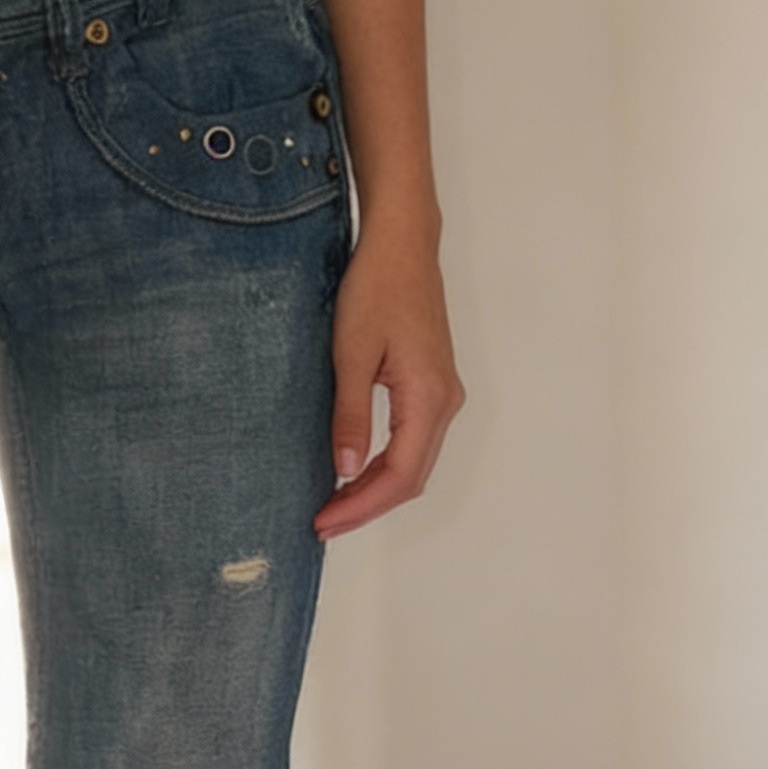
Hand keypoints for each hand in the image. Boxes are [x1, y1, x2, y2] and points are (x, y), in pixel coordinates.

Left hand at [314, 225, 464, 539]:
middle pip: (411, 478)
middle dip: (367, 506)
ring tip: (333, 506)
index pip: (399, 474)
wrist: (402, 245)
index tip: (324, 522)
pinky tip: (353, 473)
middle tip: (322, 523)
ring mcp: (442, 395)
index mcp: (428, 397)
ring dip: (375, 490)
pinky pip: (412, 444)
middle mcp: (444, 402)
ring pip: (413, 464)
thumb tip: (345, 469)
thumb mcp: (352, 354)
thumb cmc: (376, 288)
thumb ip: (350, 415)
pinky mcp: (431, 388)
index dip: (361, 506)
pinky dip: (383, 467)